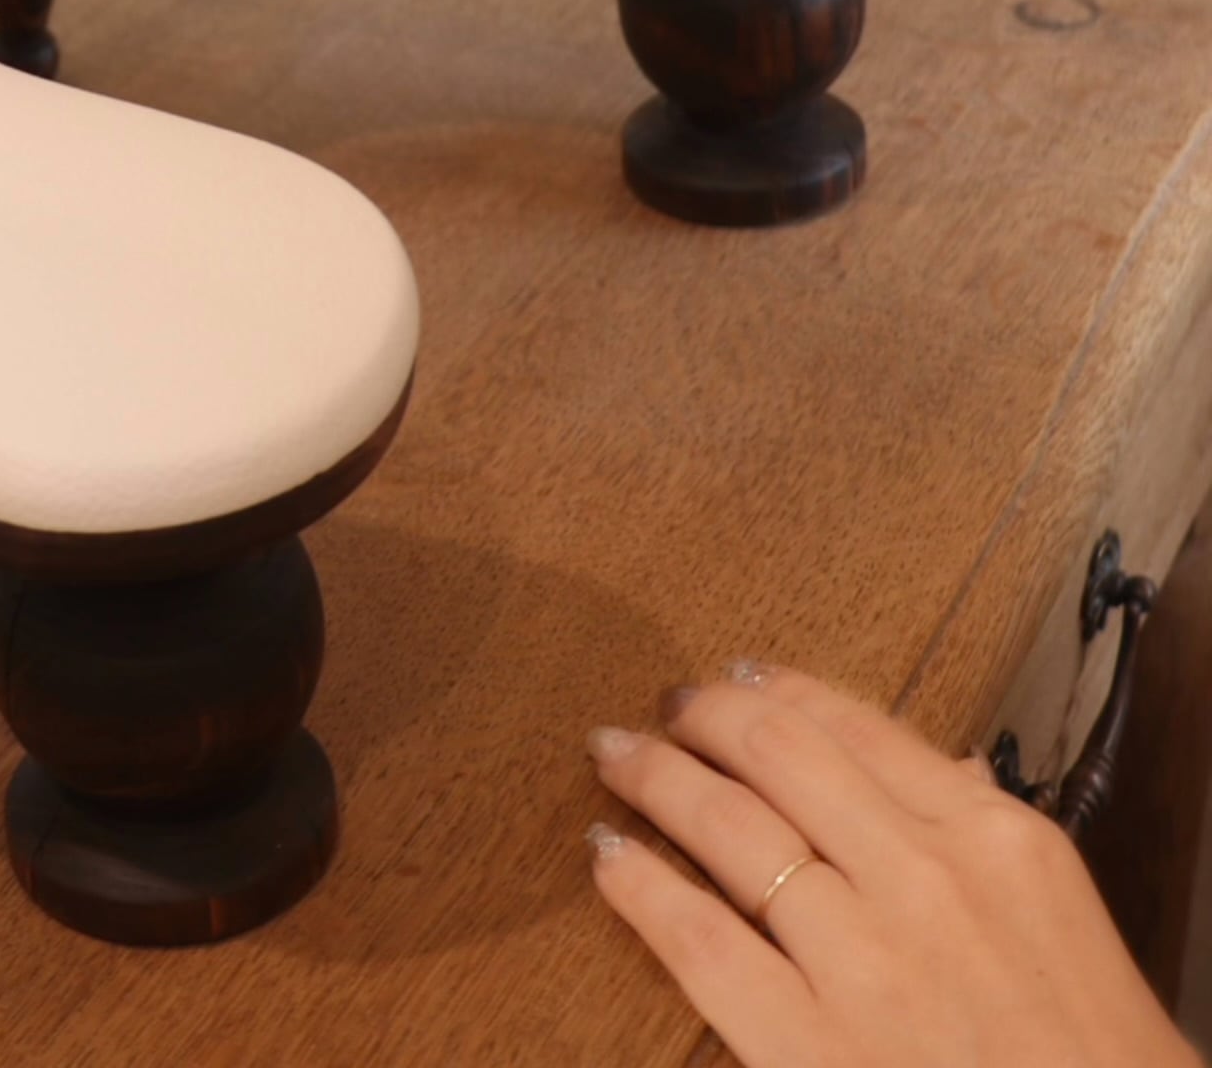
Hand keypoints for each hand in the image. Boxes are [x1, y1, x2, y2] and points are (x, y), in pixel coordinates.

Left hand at [584, 662, 1197, 1066]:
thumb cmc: (1096, 1064)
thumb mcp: (1062, 926)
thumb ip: (986, 842)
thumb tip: (935, 768)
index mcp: (997, 840)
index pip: (857, 726)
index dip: (780, 690)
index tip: (736, 675)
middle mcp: (925, 877)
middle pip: (776, 752)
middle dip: (705, 716)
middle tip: (665, 705)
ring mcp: (863, 958)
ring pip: (726, 824)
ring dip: (655, 776)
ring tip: (614, 754)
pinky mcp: (807, 1043)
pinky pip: (697, 938)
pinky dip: (638, 883)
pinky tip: (608, 858)